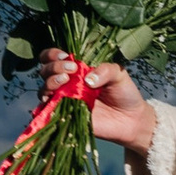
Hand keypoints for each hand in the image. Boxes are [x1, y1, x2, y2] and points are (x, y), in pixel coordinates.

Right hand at [39, 46, 157, 154]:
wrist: (131, 119)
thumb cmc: (124, 93)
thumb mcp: (119, 74)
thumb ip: (105, 70)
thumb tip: (87, 79)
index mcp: (77, 69)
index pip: (53, 57)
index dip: (53, 55)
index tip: (66, 57)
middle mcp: (67, 83)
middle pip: (45, 71)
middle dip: (54, 67)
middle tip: (72, 69)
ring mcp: (65, 100)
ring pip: (44, 89)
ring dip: (50, 82)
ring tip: (65, 80)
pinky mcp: (66, 116)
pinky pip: (49, 110)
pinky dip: (47, 104)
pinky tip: (56, 99)